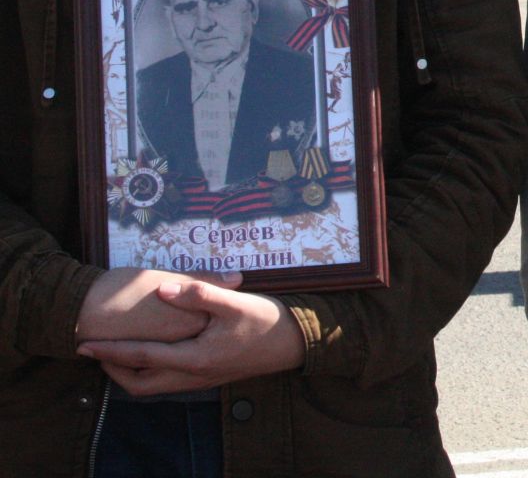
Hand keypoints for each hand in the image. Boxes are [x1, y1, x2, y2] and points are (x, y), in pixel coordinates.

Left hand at [77, 278, 304, 395]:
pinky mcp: (209, 376)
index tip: (84, 343)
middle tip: (95, 352)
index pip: (142, 356)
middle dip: (113, 369)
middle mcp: (193, 375)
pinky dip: (150, 371)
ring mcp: (201, 379)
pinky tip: (153, 353)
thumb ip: (198, 294)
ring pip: (153, 386)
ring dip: (130, 372)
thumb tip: (162, 288)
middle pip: (140, 384)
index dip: (110, 350)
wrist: (295, 343)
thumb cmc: (266, 321)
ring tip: (117, 353)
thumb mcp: (234, 302)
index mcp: (195, 358)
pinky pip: (168, 382)